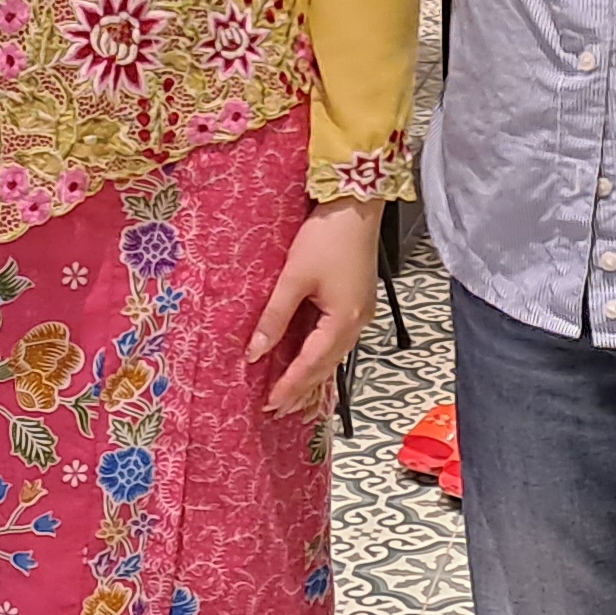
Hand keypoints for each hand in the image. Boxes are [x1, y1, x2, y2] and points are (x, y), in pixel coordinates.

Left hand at [248, 199, 379, 418]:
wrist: (355, 205)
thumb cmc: (326, 237)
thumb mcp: (293, 277)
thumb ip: (274, 317)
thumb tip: (255, 352)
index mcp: (343, 321)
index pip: (312, 364)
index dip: (290, 385)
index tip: (271, 404)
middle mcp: (357, 323)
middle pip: (326, 365)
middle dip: (303, 389)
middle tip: (278, 410)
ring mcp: (361, 313)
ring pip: (333, 354)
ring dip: (312, 374)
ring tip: (291, 394)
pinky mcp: (358, 301)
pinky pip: (337, 339)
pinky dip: (320, 355)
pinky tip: (309, 359)